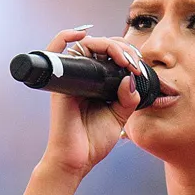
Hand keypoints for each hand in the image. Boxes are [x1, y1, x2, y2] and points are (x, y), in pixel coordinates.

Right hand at [36, 27, 146, 177]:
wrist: (77, 160)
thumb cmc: (93, 141)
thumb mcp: (119, 116)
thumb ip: (128, 98)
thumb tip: (131, 78)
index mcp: (97, 82)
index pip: (110, 54)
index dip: (127, 53)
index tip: (139, 67)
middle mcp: (82, 76)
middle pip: (100, 46)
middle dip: (122, 49)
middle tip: (134, 63)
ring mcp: (70, 77)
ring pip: (86, 44)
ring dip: (108, 45)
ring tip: (123, 59)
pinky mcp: (60, 83)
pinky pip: (55, 50)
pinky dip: (65, 36)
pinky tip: (82, 34)